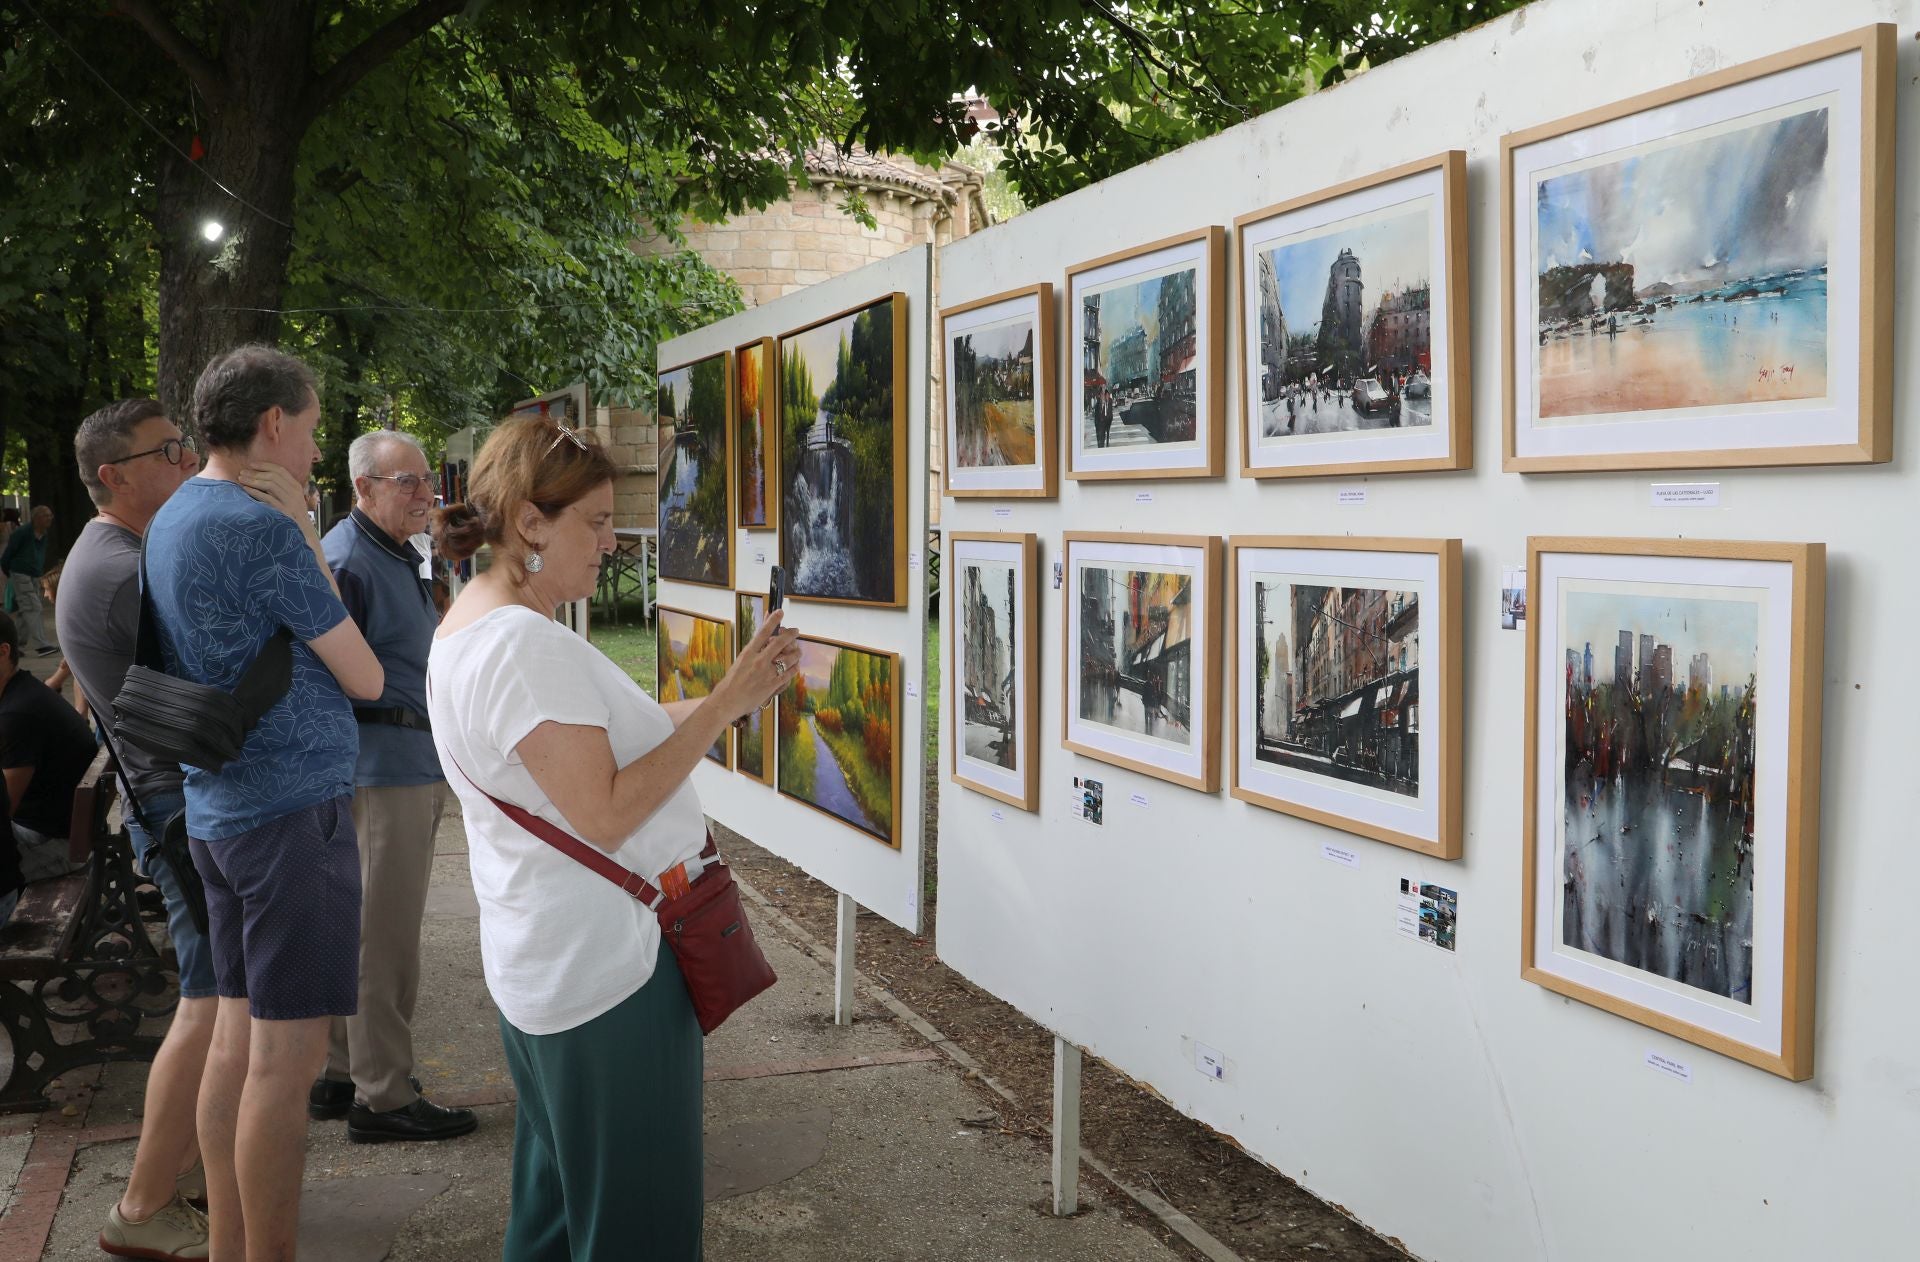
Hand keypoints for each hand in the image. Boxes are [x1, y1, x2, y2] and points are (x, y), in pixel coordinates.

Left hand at [237, 464, 312, 530]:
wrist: (302, 534)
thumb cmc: (294, 517)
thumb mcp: (293, 500)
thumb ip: (283, 489)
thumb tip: (264, 478)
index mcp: (297, 487)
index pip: (280, 470)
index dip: (265, 465)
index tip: (251, 464)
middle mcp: (294, 492)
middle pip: (273, 476)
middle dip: (255, 472)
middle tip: (242, 472)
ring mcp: (290, 502)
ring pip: (270, 484)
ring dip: (253, 480)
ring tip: (241, 479)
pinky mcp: (284, 511)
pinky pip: (267, 498)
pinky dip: (255, 492)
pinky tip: (246, 489)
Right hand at [712, 609, 800, 723]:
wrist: (727, 701)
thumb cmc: (731, 681)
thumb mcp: (740, 660)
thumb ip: (753, 648)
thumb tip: (763, 636)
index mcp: (748, 653)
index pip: (763, 632)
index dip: (773, 620)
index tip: (780, 612)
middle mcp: (759, 661)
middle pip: (780, 643)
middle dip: (791, 634)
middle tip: (796, 630)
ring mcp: (767, 674)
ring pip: (789, 658)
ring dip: (796, 652)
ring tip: (797, 651)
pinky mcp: (773, 685)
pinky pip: (789, 674)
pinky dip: (794, 668)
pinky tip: (795, 666)